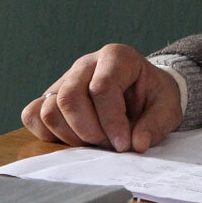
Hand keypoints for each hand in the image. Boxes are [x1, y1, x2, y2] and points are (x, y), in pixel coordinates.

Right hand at [21, 43, 181, 152]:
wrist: (143, 93)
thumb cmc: (154, 97)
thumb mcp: (168, 107)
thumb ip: (156, 124)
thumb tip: (137, 143)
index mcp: (117, 57)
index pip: (102, 88)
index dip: (111, 121)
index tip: (123, 145)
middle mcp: (86, 64)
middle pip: (70, 97)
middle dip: (89, 130)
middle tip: (108, 145)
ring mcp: (64, 79)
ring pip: (49, 109)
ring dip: (70, 136)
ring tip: (96, 142)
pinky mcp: (50, 97)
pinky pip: (33, 115)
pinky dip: (48, 133)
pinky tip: (74, 139)